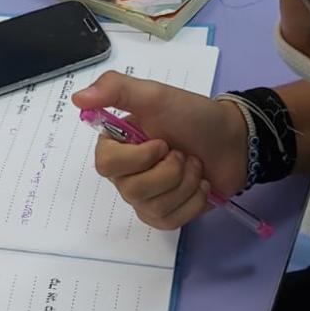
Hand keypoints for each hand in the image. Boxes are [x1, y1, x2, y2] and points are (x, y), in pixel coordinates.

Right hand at [71, 72, 247, 231]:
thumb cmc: (193, 117)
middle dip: (169, 171)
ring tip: (195, 165)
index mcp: (117, 146)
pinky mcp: (165, 216)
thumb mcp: (155, 95)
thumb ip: (116, 90)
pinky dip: (193, 201)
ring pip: (154, 206)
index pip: (106, 165)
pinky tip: (200, 185)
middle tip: (182, 153)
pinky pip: (170, 221)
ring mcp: (144, 199)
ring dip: (185, 183)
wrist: (233, 140)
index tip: (161, 142)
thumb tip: (76, 97)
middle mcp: (125, 175)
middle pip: (132, 190)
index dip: (137, 158)